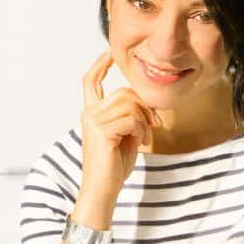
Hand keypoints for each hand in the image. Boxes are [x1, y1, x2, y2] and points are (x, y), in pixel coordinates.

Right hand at [79, 50, 161, 201]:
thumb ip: (131, 118)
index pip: (91, 81)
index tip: (110, 54)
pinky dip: (141, 130)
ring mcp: (94, 121)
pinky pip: (131, 119)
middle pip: (124, 92)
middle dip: (145, 107)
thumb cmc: (113, 166)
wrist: (102, 189)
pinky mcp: (102, 131)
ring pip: (130, 104)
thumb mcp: (125, 136)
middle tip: (154, 125)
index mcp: (92, 113)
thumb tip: (146, 106)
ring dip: (144, 121)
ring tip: (144, 138)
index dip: (100, 65)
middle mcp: (90, 114)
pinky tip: (140, 143)